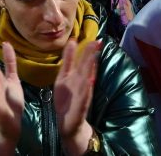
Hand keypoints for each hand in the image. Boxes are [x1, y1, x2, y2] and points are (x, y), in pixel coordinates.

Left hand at [54, 40, 101, 155]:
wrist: (67, 122)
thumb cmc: (66, 98)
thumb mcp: (63, 76)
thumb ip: (68, 60)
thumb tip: (72, 42)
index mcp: (76, 75)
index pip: (83, 60)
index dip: (87, 50)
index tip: (93, 38)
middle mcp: (81, 83)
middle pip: (86, 66)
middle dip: (91, 54)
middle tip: (97, 42)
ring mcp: (82, 93)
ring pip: (87, 78)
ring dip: (91, 67)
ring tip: (94, 56)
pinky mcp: (81, 104)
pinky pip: (85, 95)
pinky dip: (87, 87)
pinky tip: (90, 79)